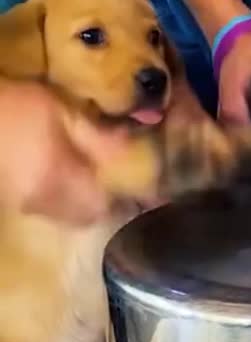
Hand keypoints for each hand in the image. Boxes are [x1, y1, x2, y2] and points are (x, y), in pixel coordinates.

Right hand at [0, 81, 116, 225]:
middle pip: (84, 217)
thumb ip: (98, 138)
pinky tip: (57, 175)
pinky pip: (45, 210)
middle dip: (99, 202)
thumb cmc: (16, 106)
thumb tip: (131, 150)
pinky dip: (58, 200)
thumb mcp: (62, 113)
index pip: (101, 206)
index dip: (118, 197)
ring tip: (83, 176)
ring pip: (64, 217)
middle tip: (106, 179)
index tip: (127, 182)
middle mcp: (41, 201)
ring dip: (79, 203)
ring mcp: (22, 204)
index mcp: (59, 180)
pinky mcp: (8, 200)